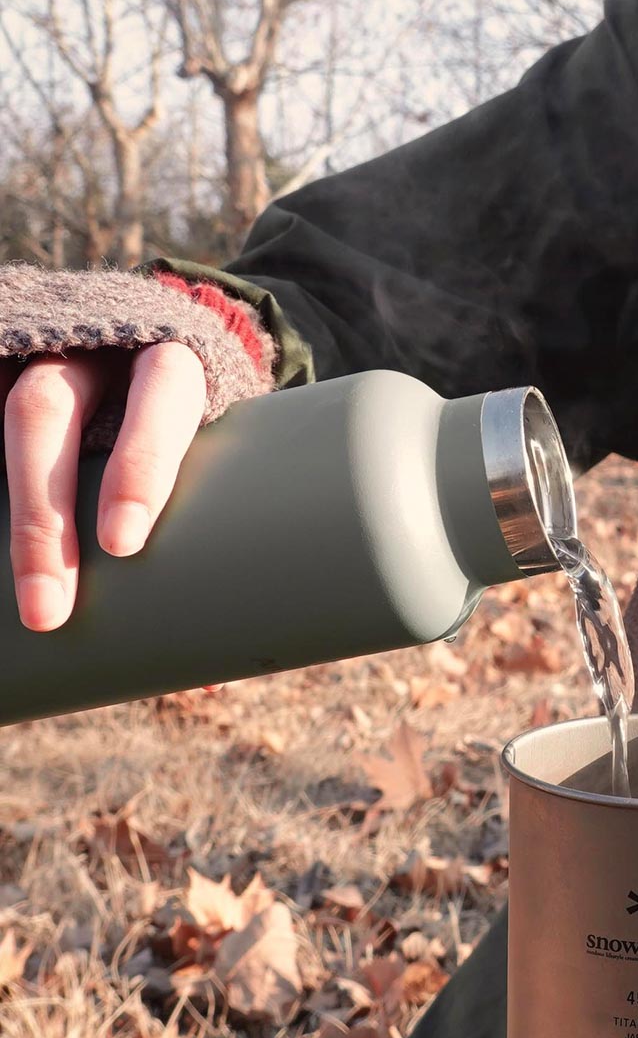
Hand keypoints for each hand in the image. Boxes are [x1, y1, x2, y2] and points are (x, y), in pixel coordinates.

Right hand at [4, 340, 204, 630]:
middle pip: (50, 414)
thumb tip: (206, 685)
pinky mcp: (6, 374)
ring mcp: (38, 359)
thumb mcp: (217, 467)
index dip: (141, 466)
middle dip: (44, 514)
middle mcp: (94, 353)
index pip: (162, 397)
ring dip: (11, 507)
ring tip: (19, 593)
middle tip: (49, 607)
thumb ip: (212, 542)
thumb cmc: (192, 441)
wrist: (147, 354)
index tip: (123, 544)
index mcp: (172, 363)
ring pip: (9, 416)